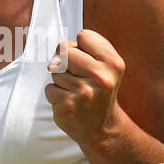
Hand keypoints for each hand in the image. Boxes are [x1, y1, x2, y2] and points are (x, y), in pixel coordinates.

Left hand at [44, 28, 125, 145]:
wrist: (101, 128)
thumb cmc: (99, 89)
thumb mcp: (106, 65)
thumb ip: (88, 48)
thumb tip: (58, 53)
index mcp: (113, 63)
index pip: (84, 36)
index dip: (81, 47)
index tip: (88, 62)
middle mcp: (101, 77)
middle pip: (64, 49)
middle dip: (66, 61)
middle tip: (79, 77)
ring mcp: (84, 92)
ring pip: (55, 70)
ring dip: (61, 80)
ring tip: (77, 92)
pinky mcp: (68, 105)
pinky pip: (50, 88)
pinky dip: (55, 95)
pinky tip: (70, 102)